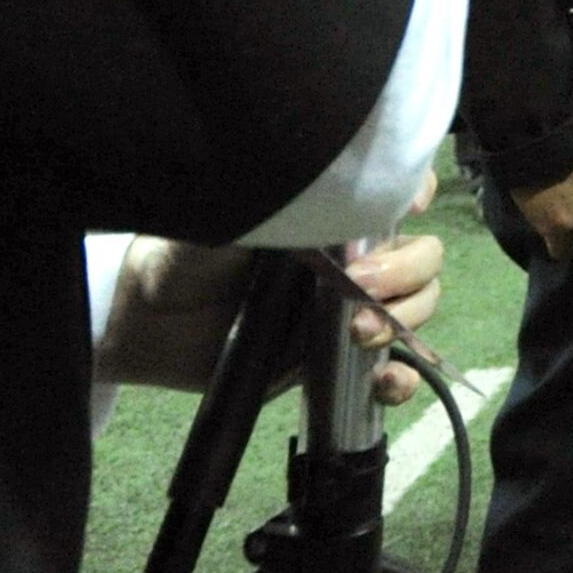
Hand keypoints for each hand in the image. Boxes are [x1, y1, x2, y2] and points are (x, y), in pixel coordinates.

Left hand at [99, 175, 448, 406]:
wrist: (149, 330)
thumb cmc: (181, 260)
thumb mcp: (222, 222)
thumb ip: (267, 205)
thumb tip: (312, 189)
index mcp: (333, 214)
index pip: (400, 190)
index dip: (418, 191)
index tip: (410, 206)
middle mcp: (352, 256)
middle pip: (423, 254)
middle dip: (407, 271)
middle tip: (360, 287)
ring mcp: (350, 309)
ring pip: (420, 305)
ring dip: (407, 319)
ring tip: (359, 335)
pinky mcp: (338, 360)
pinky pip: (393, 369)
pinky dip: (403, 379)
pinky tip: (385, 382)